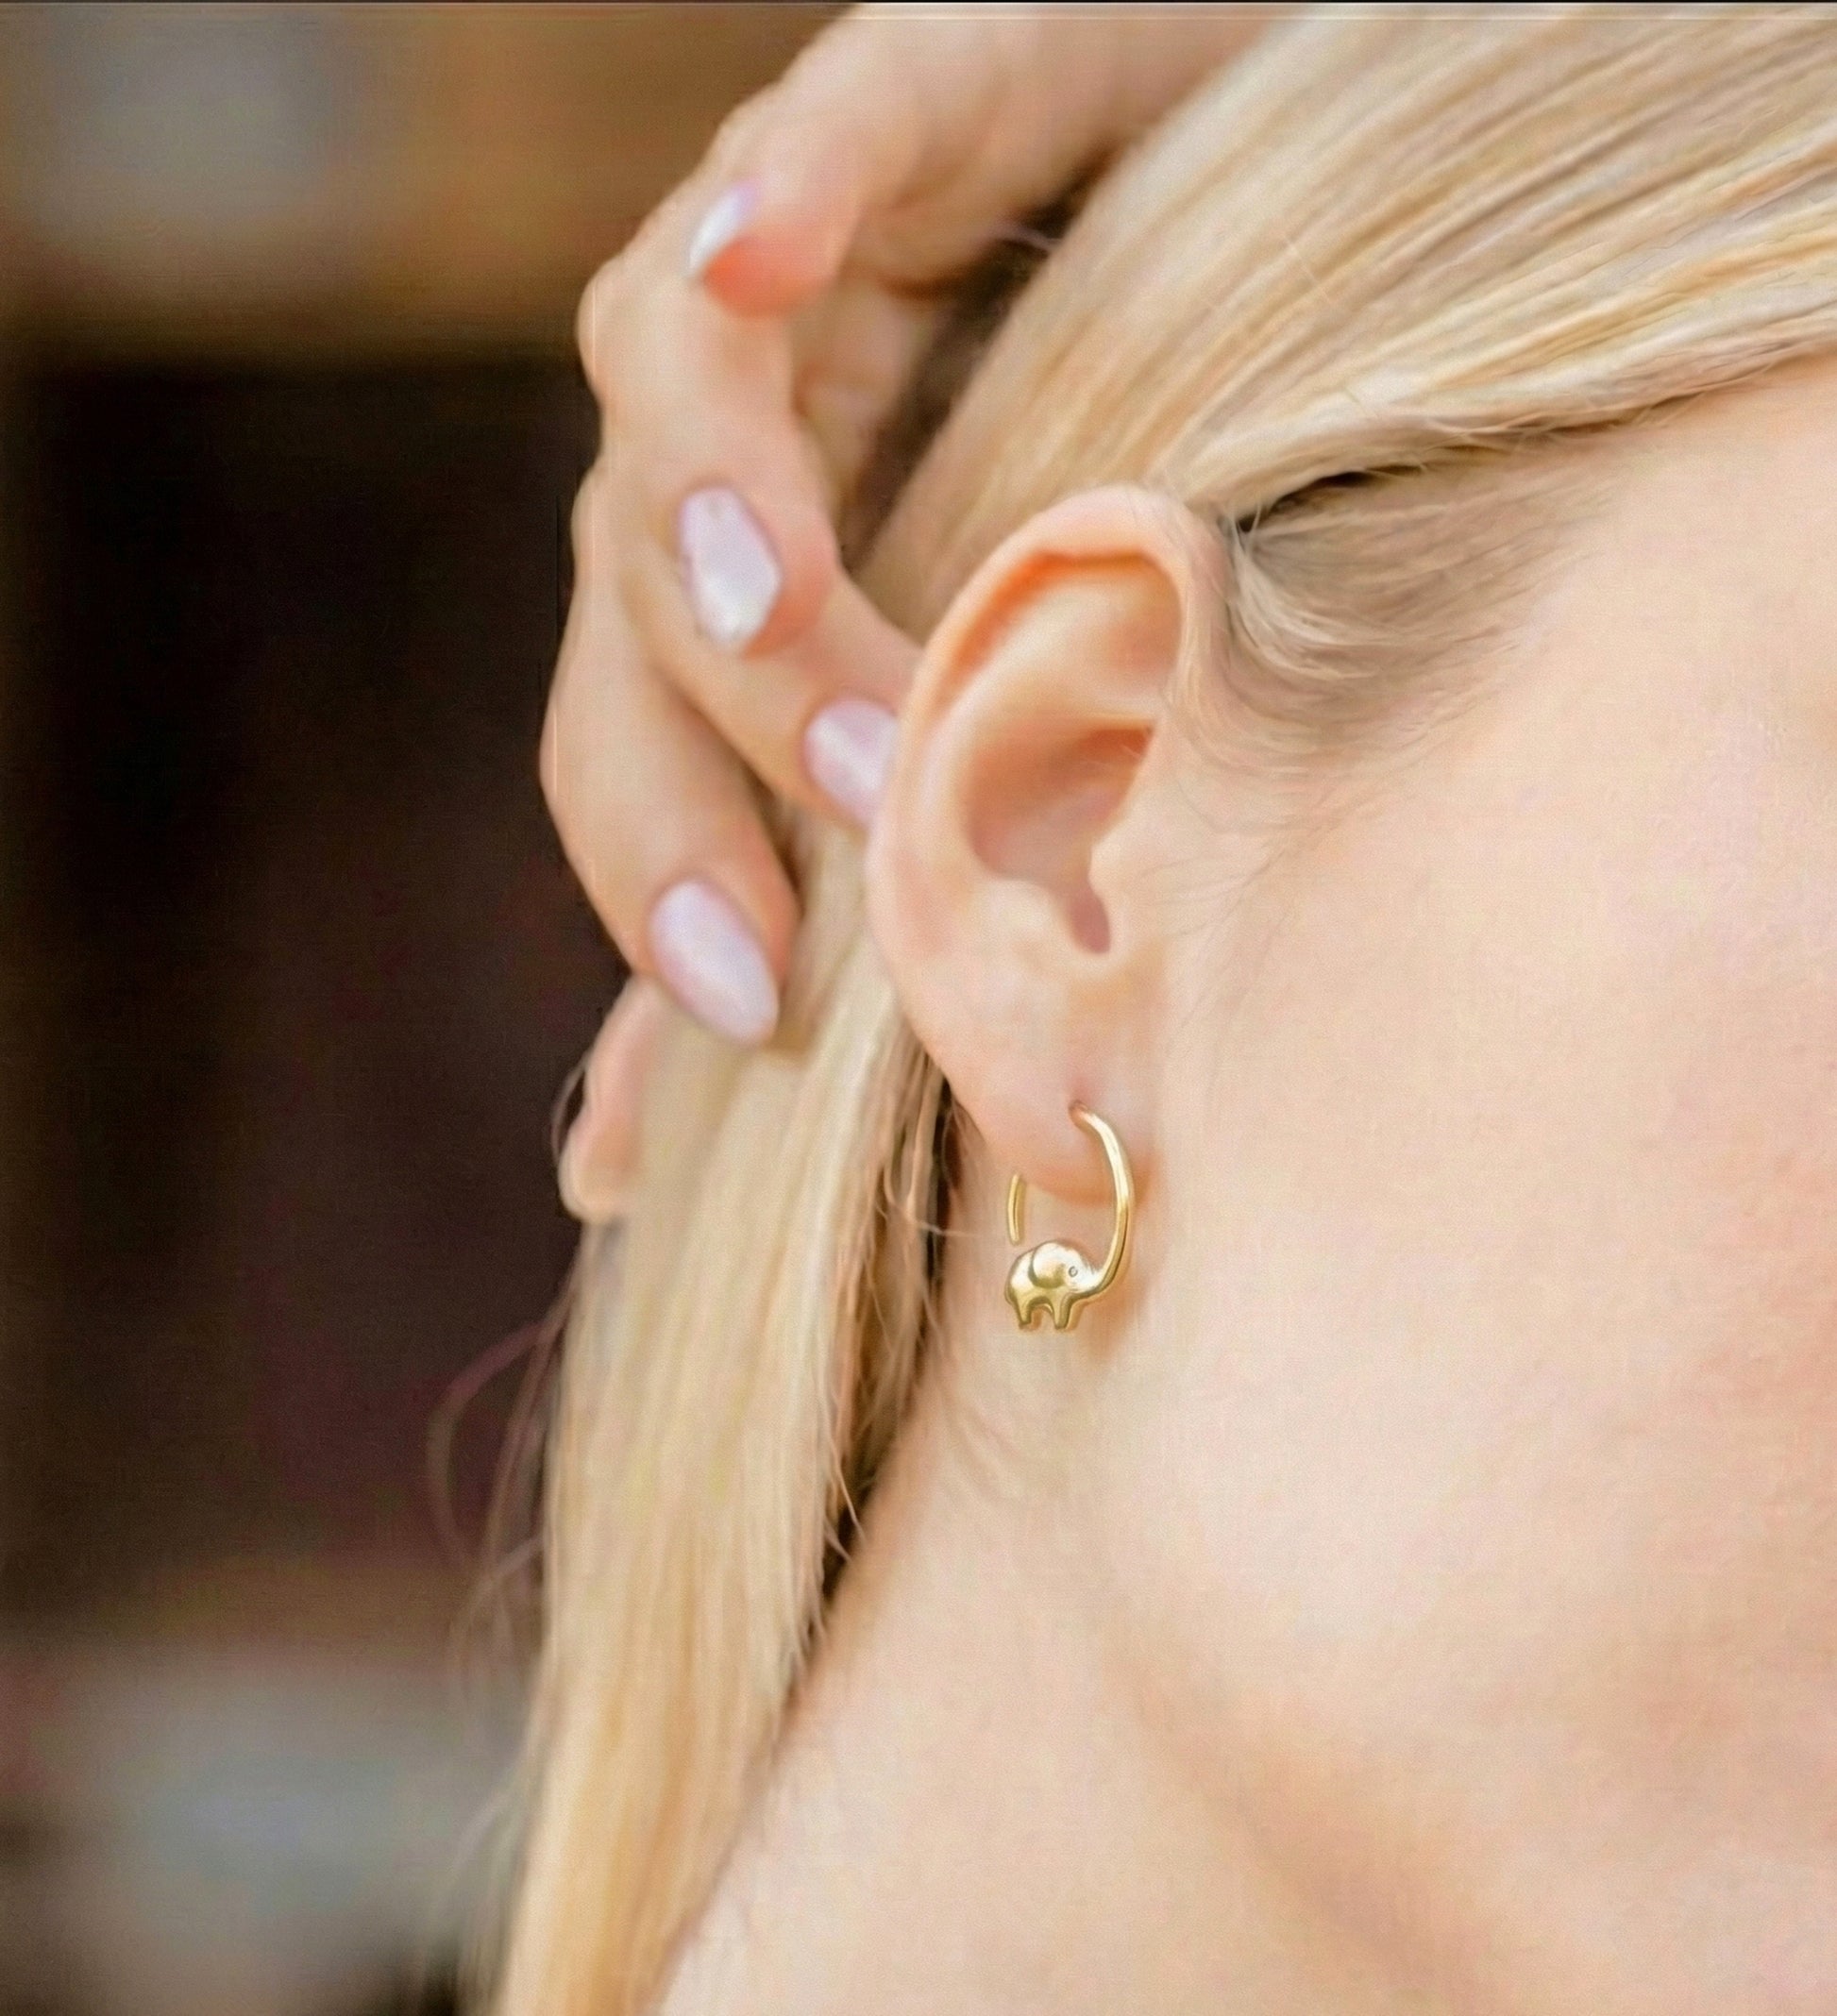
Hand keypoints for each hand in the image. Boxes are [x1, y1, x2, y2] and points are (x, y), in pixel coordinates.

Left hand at [547, 3, 1273, 1221]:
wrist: (1288, 216)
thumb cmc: (1153, 496)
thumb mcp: (1003, 725)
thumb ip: (829, 907)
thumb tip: (615, 1179)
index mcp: (743, 586)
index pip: (633, 738)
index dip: (662, 867)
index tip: (755, 1013)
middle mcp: (737, 431)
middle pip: (623, 582)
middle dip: (714, 723)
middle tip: (873, 821)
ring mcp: (807, 261)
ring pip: (674, 382)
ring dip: (734, 514)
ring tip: (826, 629)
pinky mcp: (912, 94)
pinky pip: (831, 123)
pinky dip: (788, 181)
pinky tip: (770, 242)